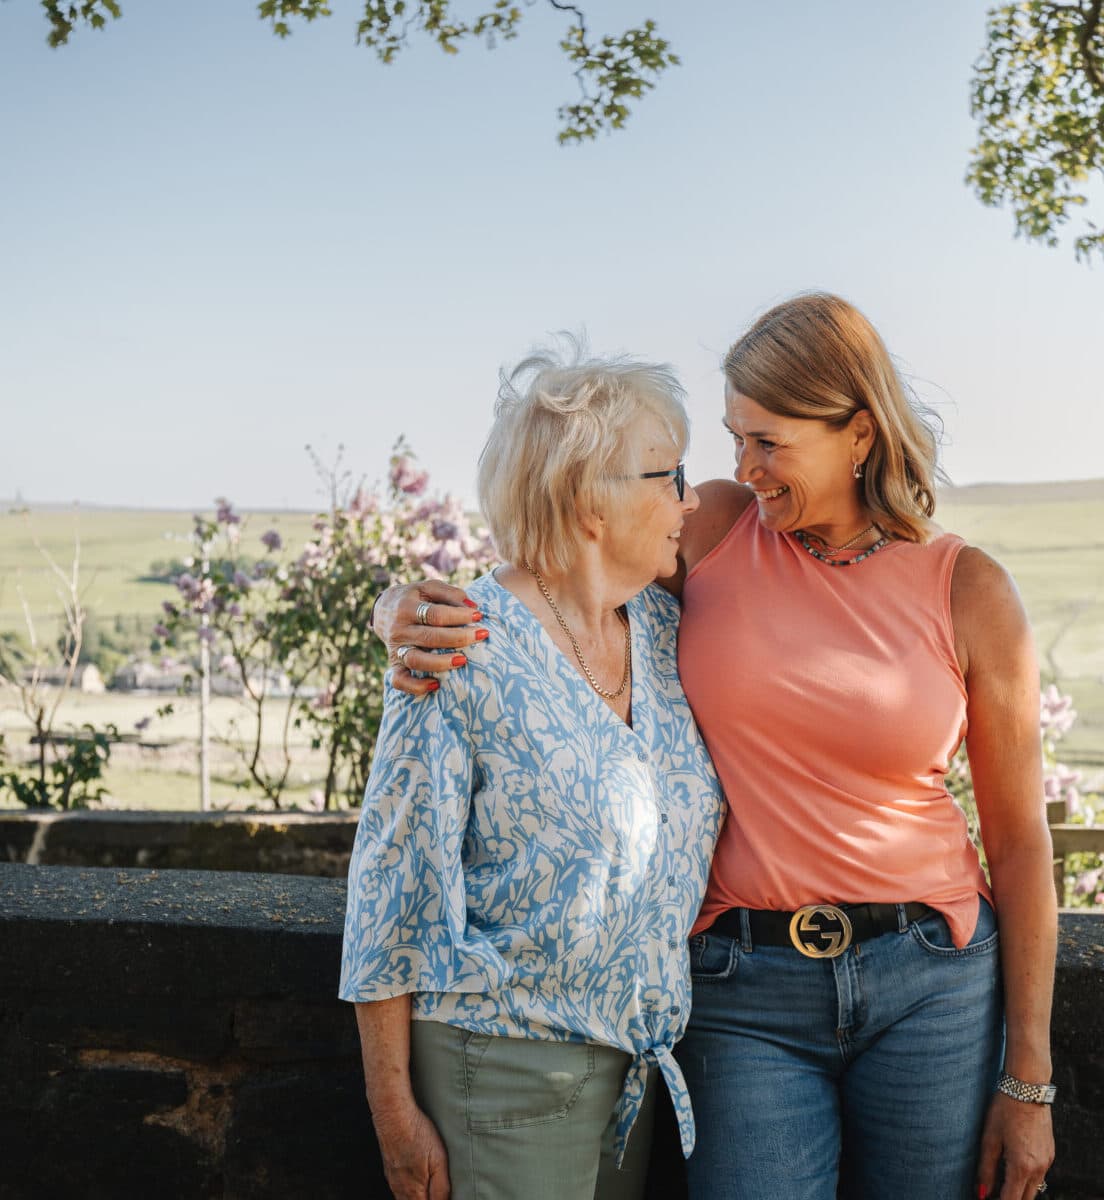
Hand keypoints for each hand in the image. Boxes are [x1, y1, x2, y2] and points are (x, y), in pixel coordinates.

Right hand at [372, 580, 485, 695]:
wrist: (383, 610)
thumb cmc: (415, 599)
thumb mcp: (428, 588)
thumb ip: (450, 593)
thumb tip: (473, 606)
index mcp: (406, 607)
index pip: (435, 614)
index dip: (458, 616)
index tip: (478, 616)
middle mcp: (398, 629)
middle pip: (429, 637)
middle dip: (459, 638)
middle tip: (482, 635)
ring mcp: (395, 649)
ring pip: (416, 660)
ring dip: (441, 663)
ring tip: (463, 660)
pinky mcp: (394, 665)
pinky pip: (400, 681)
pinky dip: (416, 687)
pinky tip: (436, 685)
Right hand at [373, 1102, 450, 1199]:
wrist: (393, 1115)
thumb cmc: (416, 1134)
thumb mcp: (438, 1161)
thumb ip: (441, 1188)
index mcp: (414, 1191)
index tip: (442, 1196)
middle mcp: (400, 1189)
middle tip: (436, 1192)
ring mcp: (393, 1179)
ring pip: (405, 1199)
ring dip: (418, 1198)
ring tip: (427, 1188)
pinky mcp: (389, 1169)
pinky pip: (399, 1189)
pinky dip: (408, 1191)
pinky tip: (415, 1180)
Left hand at [976, 1092, 1053, 1198]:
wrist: (1027, 1090)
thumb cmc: (1005, 1110)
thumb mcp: (990, 1139)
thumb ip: (986, 1169)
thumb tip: (981, 1193)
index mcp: (1022, 1166)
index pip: (1011, 1199)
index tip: (987, 1198)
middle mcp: (1039, 1168)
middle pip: (1025, 1199)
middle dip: (1009, 1198)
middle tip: (992, 1193)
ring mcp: (1047, 1162)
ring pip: (1034, 1189)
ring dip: (1019, 1190)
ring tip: (1000, 1181)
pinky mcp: (1050, 1154)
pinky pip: (1040, 1175)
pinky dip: (1027, 1178)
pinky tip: (1013, 1167)